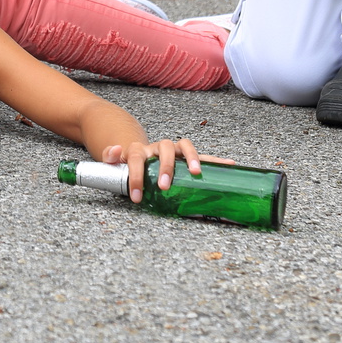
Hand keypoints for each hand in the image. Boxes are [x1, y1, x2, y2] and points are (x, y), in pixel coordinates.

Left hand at [101, 138, 234, 202]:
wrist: (139, 152)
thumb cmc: (130, 163)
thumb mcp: (117, 163)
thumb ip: (111, 158)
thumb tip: (112, 151)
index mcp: (140, 149)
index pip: (136, 158)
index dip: (136, 176)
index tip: (137, 196)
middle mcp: (158, 147)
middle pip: (163, 148)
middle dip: (166, 167)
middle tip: (165, 186)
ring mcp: (173, 150)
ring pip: (184, 146)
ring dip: (192, 157)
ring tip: (197, 173)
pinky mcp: (186, 156)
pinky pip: (203, 156)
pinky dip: (216, 160)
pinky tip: (230, 164)